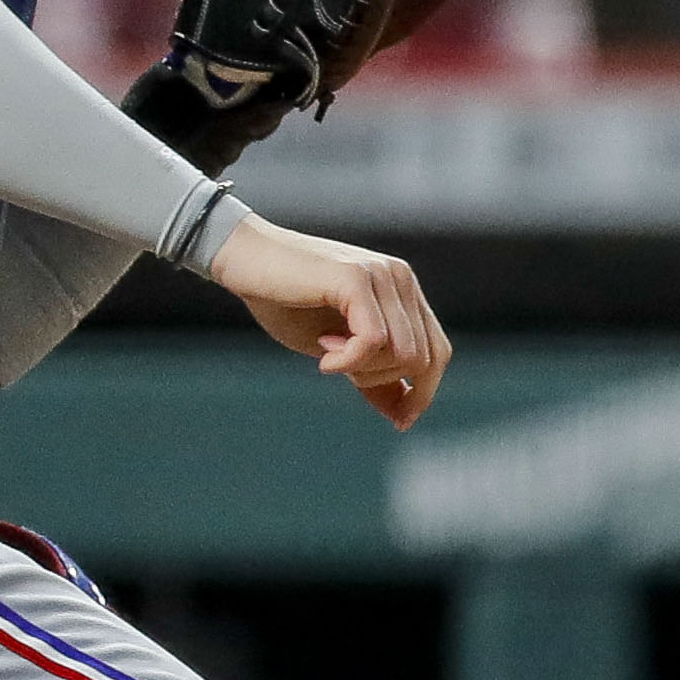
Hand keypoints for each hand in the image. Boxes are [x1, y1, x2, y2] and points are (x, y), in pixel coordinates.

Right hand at [207, 214, 452, 426]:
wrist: (242, 258)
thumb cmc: (285, 302)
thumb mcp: (337, 348)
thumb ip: (373, 376)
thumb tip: (404, 417)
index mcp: (403, 293)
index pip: (437, 352)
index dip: (423, 392)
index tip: (399, 421)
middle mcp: (400, 279)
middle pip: (421, 359)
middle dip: (381, 380)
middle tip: (338, 366)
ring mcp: (382, 275)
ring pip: (402, 353)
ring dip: (362, 369)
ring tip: (327, 353)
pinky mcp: (357, 278)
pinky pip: (374, 340)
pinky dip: (348, 360)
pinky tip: (322, 350)